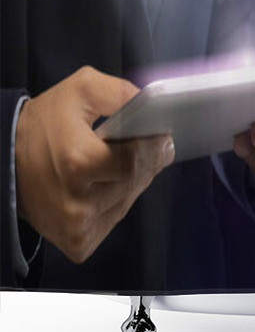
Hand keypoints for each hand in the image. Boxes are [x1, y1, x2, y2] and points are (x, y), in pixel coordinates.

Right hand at [14, 67, 173, 263]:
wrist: (4, 160)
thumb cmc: (44, 123)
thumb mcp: (82, 88)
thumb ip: (122, 92)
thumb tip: (155, 106)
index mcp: (77, 162)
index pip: (137, 159)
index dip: (153, 145)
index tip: (161, 134)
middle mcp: (76, 202)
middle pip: (137, 180)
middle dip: (147, 160)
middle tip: (145, 143)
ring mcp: (76, 227)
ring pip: (130, 199)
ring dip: (133, 180)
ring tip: (117, 161)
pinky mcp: (77, 242)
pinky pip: (116, 218)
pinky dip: (116, 200)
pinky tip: (103, 184)